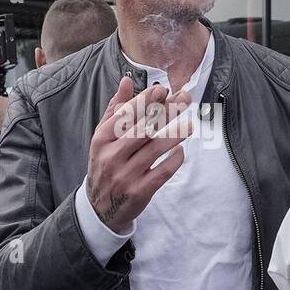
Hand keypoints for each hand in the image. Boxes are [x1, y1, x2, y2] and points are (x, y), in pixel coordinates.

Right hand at [86, 76, 192, 233]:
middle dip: (165, 112)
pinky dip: (173, 159)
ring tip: (189, 125)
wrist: (100, 209)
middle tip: (184, 99)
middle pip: (143, 129)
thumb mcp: (104, 138)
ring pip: (154, 149)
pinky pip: (162, 172)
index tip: (162, 89)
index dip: (144, 100)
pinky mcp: (139, 192)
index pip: (125, 115)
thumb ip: (116, 109)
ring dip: (174, 135)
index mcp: (101, 139)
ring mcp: (125, 175)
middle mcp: (111, 156)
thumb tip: (126, 81)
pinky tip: (180, 150)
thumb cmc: (105, 165)